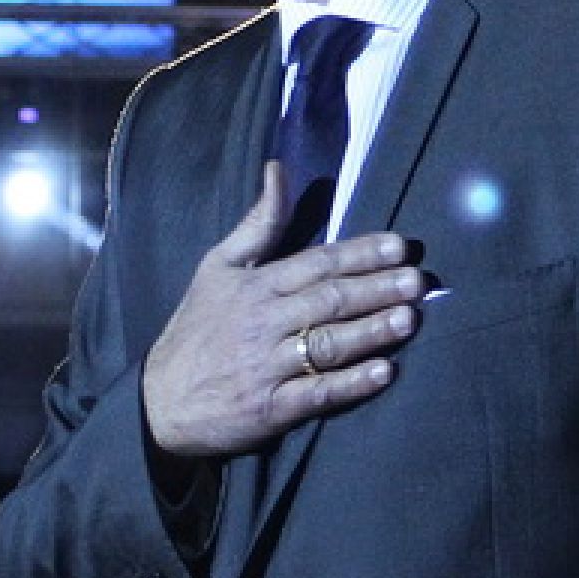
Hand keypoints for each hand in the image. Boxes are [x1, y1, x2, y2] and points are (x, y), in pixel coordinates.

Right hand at [142, 161, 422, 457]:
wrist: (159, 400)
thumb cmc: (197, 328)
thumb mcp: (218, 267)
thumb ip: (258, 223)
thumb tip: (278, 169)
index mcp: (256, 286)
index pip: (316, 264)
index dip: (360, 254)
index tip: (400, 247)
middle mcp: (264, 322)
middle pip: (329, 301)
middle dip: (377, 289)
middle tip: (419, 281)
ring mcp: (268, 366)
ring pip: (328, 344)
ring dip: (371, 331)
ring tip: (410, 319)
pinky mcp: (272, 408)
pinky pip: (318, 393)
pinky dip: (352, 383)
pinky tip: (384, 372)